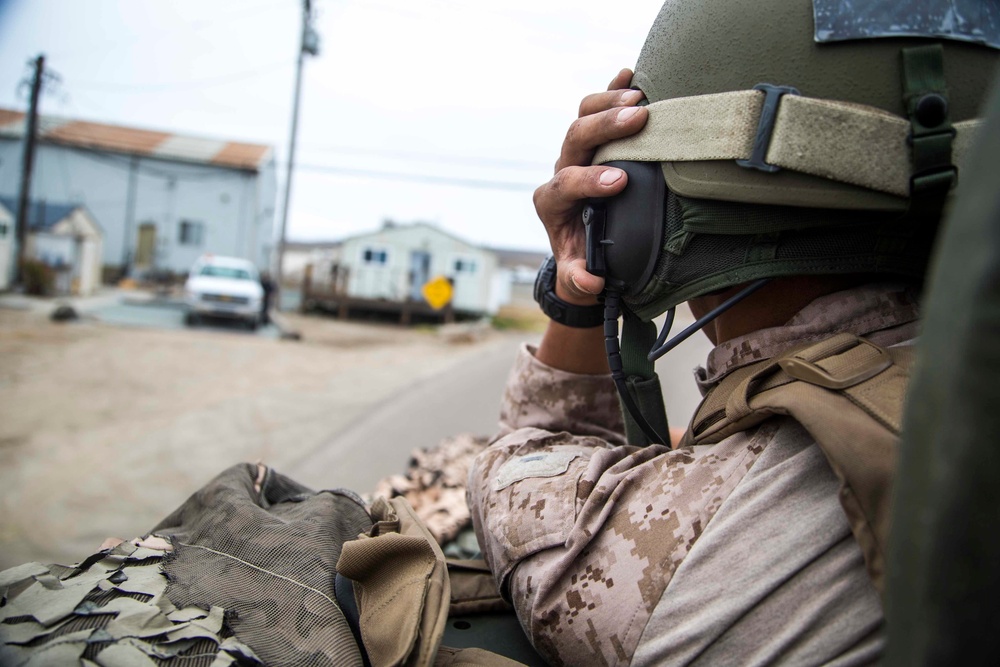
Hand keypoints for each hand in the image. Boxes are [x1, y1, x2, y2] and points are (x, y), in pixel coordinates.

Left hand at [533, 68, 647, 305]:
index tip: (619, 181)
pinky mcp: (592, 141)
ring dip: (610, 103)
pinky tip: (630, 71)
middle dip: (605, 128)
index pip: (565, 183)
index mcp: (551, 202)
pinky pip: (597, 108)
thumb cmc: (579, 260)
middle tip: (639, 118)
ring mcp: (576, 152)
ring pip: (583, 116)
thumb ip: (578, 280)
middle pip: (575, 139)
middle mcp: (561, 170)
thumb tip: (590, 282)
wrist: (578, 245)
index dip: (589, 180)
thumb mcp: (576, 275)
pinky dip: (612, 88)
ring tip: (640, 97)